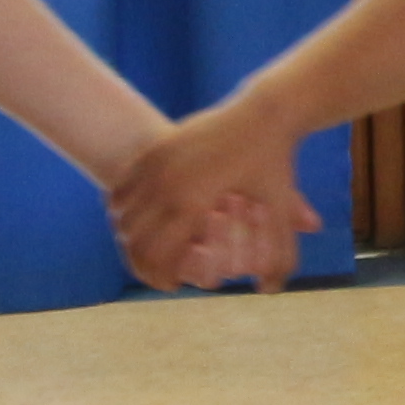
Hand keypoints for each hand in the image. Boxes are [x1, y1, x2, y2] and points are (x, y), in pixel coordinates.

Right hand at [112, 107, 311, 292]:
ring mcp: (155, 164)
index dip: (160, 278)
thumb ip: (281, 258)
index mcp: (191, 205)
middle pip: (133, 241)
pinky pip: (123, 190)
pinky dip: (125, 210)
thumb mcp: (281, 214)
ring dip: (131, 238)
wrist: (263, 114)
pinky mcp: (152, 150)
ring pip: (123, 217)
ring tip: (150, 250)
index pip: (156, 257)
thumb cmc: (275, 167)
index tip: (173, 285)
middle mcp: (165, 185)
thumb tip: (268, 291)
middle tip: (156, 274)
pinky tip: (142, 222)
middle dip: (141, 264)